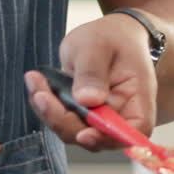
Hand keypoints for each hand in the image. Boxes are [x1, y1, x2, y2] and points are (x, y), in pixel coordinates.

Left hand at [24, 15, 157, 152]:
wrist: (108, 35)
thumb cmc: (111, 37)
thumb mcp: (99, 45)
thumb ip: (93, 72)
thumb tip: (87, 100)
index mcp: (137, 101)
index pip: (132, 132)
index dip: (109, 137)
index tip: (84, 133)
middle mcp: (120, 116)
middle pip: (94, 136)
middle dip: (63, 119)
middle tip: (40, 93)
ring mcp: (99, 119)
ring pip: (72, 130)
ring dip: (49, 111)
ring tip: (35, 81)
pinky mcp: (81, 115)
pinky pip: (61, 119)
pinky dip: (46, 105)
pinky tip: (36, 83)